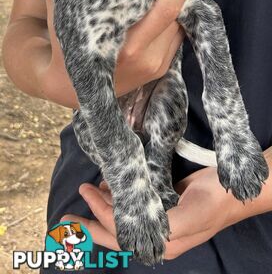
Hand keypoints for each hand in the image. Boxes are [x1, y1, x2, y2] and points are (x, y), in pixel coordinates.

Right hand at [43, 0, 194, 104]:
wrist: (70, 90)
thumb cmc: (65, 50)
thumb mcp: (59, 18)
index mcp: (127, 48)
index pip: (165, 12)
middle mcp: (147, 59)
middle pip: (177, 17)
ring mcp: (156, 67)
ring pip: (179, 27)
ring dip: (181, 5)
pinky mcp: (160, 70)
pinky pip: (176, 38)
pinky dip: (175, 20)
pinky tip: (168, 5)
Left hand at [62, 165, 270, 260]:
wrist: (232, 191)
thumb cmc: (211, 204)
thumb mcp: (188, 217)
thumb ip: (159, 225)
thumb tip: (128, 226)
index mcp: (159, 242)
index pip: (120, 231)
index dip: (100, 214)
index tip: (86, 192)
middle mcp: (154, 234)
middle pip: (114, 233)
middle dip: (89, 225)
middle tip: (65, 220)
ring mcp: (157, 219)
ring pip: (122, 217)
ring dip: (104, 207)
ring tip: (88, 191)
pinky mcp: (161, 204)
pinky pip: (133, 204)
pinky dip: (119, 197)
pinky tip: (111, 187)